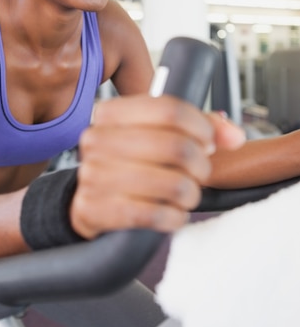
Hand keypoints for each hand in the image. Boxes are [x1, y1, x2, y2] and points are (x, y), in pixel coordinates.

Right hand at [70, 94, 244, 238]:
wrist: (91, 203)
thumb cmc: (131, 166)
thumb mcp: (158, 136)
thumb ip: (200, 128)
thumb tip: (234, 136)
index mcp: (110, 113)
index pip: (169, 109)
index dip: (201, 126)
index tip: (208, 141)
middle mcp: (96, 140)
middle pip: (175, 146)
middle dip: (200, 165)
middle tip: (199, 173)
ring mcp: (92, 175)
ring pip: (171, 184)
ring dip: (189, 194)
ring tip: (185, 194)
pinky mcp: (95, 210)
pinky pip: (154, 215)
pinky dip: (173, 217)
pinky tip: (171, 213)